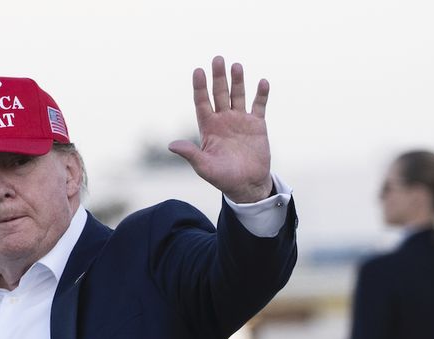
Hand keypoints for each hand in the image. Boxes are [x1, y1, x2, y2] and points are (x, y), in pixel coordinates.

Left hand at [168, 56, 272, 202]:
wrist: (247, 185)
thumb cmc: (222, 177)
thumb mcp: (204, 167)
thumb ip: (190, 154)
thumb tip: (171, 145)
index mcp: (208, 127)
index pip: (202, 102)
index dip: (199, 87)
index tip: (198, 71)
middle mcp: (223, 120)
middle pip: (219, 93)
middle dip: (218, 77)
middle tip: (218, 59)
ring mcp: (241, 120)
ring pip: (238, 95)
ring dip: (238, 81)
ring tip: (237, 66)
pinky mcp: (257, 125)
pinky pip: (259, 105)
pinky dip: (261, 94)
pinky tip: (262, 82)